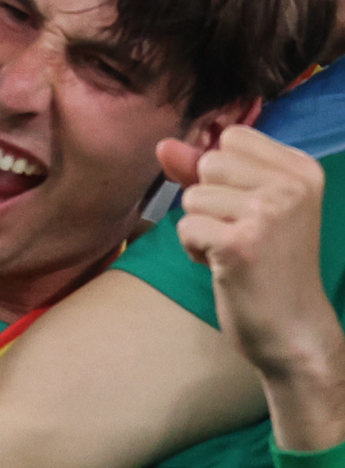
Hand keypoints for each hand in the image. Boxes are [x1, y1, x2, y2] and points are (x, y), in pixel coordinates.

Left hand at [161, 125, 344, 449]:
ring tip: (236, 251)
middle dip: (210, 200)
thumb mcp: (246, 206)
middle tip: (243, 234)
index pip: (231, 137)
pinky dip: (195, 249)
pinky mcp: (240, 243)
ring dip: (202, 226)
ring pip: (192, 196)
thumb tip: (164, 144)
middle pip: (208, 163)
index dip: (223, 174)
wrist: (294, 330)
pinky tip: (226, 267)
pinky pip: (185, 226)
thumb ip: (203, 169)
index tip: (250, 207)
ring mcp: (268, 214)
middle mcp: (292, 187)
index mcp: (303, 170)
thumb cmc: (269, 264)